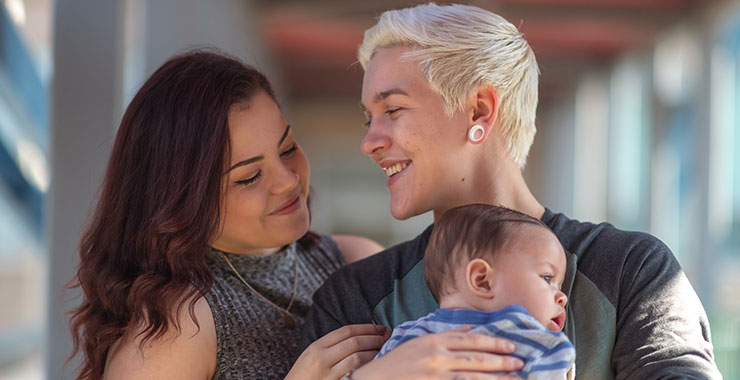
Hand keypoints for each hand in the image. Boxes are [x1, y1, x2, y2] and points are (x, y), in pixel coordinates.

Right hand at [285, 324, 389, 379]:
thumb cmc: (303, 377)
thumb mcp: (311, 356)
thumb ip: (330, 346)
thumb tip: (358, 337)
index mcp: (316, 346)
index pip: (345, 331)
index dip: (366, 327)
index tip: (380, 328)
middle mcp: (321, 357)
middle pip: (354, 341)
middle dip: (374, 337)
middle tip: (388, 336)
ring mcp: (327, 373)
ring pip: (357, 356)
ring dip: (375, 351)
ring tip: (385, 349)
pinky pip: (355, 372)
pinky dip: (367, 366)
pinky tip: (375, 364)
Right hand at [349, 327, 523, 379]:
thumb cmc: (397, 364)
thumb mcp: (419, 342)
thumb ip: (446, 335)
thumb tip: (470, 328)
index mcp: (433, 341)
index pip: (471, 340)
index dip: (494, 342)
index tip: (511, 346)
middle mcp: (436, 357)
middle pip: (476, 358)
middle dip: (501, 361)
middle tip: (520, 362)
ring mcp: (435, 376)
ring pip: (473, 377)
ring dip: (497, 378)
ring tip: (516, 379)